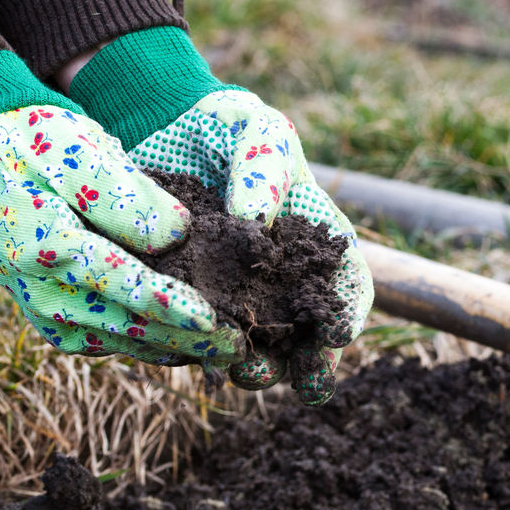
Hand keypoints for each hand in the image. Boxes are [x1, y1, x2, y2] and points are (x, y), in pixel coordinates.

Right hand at [0, 46, 244, 366]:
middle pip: (121, 324)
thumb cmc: (50, 145)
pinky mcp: (50, 316)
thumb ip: (128, 196)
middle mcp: (36, 286)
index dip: (168, 304)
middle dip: (183, 340)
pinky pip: (104, 340)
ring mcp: (39, 306)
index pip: (118, 283)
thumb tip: (176, 236)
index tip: (213, 318)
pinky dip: (146, 344)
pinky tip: (188, 342)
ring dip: (171, 348)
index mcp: (44, 244)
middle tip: (237, 346)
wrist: (2, 154)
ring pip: (117, 340)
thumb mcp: (89, 153)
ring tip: (224, 350)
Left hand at [132, 90, 370, 400]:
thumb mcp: (258, 129)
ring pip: (254, 348)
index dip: (347, 312)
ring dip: (256, 368)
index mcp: (314, 242)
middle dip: (309, 364)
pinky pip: (193, 336)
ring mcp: (233, 295)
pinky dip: (195, 351)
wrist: (162, 127)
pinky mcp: (184, 301)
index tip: (337, 332)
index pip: (347, 286)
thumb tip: (256, 224)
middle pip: (307, 335)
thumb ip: (265, 170)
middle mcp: (280, 279)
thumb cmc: (228, 127)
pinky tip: (190, 356)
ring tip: (244, 373)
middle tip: (304, 382)